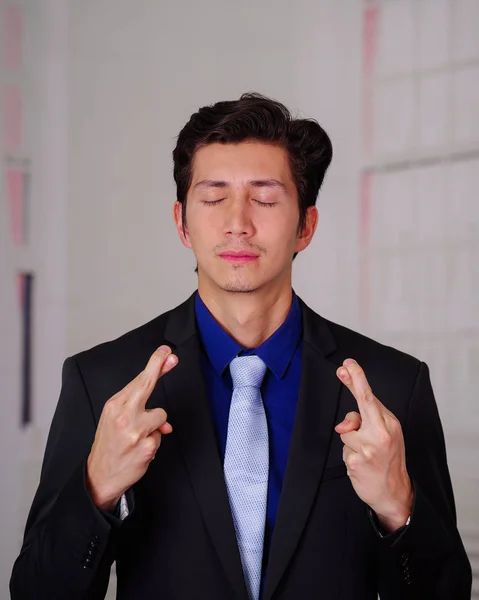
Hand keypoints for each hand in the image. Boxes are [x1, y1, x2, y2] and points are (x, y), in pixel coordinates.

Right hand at [86, 345, 177, 511]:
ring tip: (138, 438)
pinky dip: (153, 443)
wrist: (98, 477)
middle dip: (159, 368)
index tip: (165, 352)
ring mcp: (134, 431)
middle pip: (147, 385)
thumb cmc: (109, 445)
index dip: (154, 364)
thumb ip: (137, 409)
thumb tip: (162, 411)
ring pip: (161, 416)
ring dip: (155, 426)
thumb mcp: (114, 420)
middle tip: (171, 357)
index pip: (138, 380)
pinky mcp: (145, 447)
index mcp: (114, 406)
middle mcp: (123, 415)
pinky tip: (139, 450)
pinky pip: (160, 437)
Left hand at [334, 358, 412, 532]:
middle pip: (363, 401)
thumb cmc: (388, 460)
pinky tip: (362, 465)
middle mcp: (381, 433)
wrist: (395, 494)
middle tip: (343, 368)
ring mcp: (368, 447)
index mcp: (390, 424)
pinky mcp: (356, 461)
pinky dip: (349, 456)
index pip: (371, 397)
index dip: (358, 379)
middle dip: (354, 382)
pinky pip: (344, 449)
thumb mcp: (383, 437)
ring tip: (365, 455)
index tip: (348, 365)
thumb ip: (363, 422)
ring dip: (351, 442)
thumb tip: (343, 425)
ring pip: (346, 432)